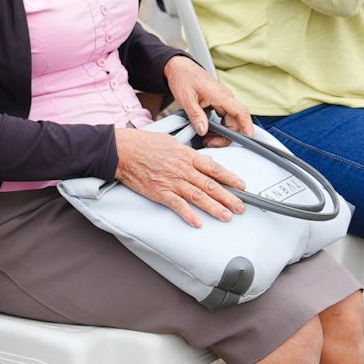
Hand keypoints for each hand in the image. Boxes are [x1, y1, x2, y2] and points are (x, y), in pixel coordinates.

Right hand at [113, 126, 246, 227]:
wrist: (122, 150)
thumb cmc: (143, 143)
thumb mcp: (171, 141)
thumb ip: (188, 152)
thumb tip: (202, 159)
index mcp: (186, 155)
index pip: (214, 168)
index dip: (230, 178)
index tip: (241, 186)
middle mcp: (182, 169)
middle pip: (210, 185)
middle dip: (228, 197)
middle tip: (241, 207)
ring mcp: (171, 181)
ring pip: (198, 196)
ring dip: (214, 208)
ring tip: (226, 216)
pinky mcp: (159, 192)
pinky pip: (177, 205)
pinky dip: (188, 214)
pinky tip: (198, 222)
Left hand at [162, 56, 253, 138]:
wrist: (179, 67)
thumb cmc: (183, 77)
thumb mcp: (186, 98)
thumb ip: (196, 115)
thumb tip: (203, 130)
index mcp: (221, 95)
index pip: (241, 112)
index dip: (247, 127)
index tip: (248, 138)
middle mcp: (225, 97)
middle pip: (235, 121)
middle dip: (226, 136)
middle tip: (210, 143)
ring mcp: (222, 99)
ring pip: (229, 120)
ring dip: (221, 132)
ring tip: (207, 139)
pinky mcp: (217, 101)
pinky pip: (223, 117)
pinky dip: (217, 126)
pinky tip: (207, 131)